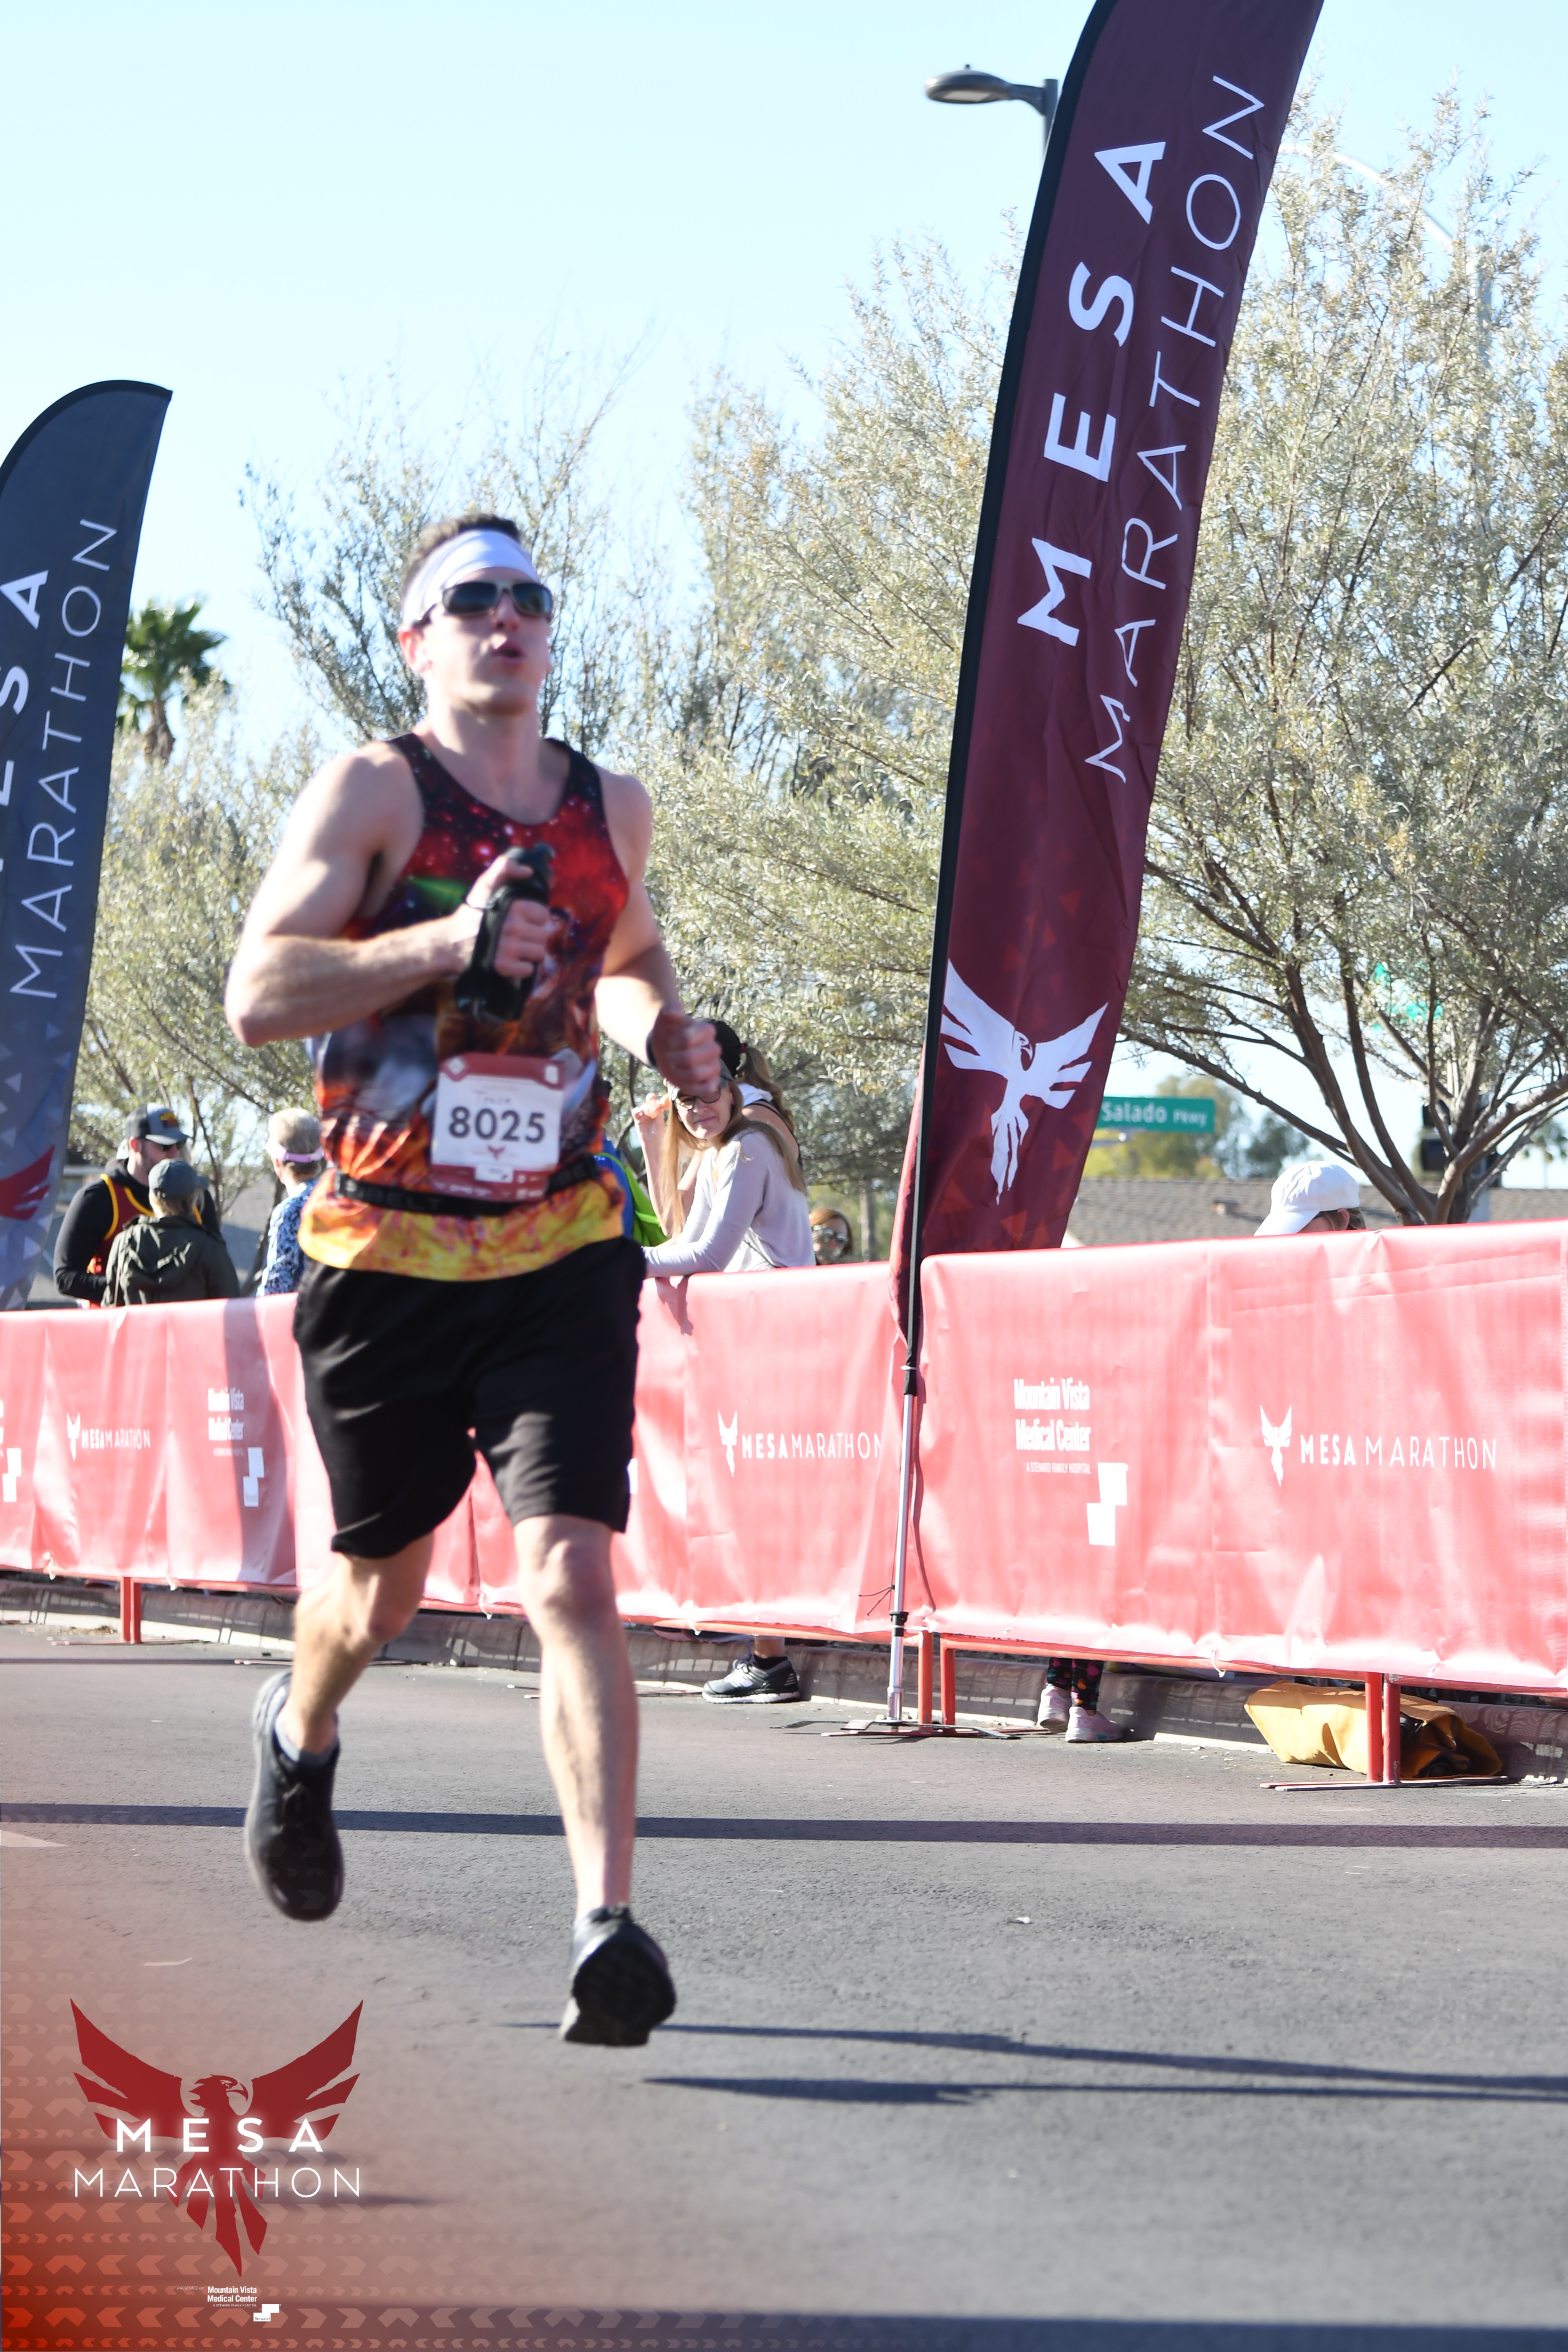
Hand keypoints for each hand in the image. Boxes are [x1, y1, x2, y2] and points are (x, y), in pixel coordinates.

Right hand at [444, 851, 555, 981]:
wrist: (452, 942)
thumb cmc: (472, 912)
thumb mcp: (485, 883)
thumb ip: (504, 868)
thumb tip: (529, 871)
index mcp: (514, 907)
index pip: (544, 915)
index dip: (536, 918)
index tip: (526, 920)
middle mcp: (513, 928)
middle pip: (544, 936)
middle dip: (535, 936)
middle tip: (521, 936)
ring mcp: (508, 948)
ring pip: (539, 953)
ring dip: (531, 952)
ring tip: (519, 948)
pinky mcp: (503, 966)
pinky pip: (528, 969)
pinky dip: (523, 968)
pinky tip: (514, 961)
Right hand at [632, 1096, 667, 1129]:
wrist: (652, 1141)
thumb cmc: (658, 1132)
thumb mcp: (660, 1121)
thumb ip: (659, 1112)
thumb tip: (658, 1102)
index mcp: (658, 1111)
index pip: (657, 1102)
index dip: (658, 1099)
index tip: (661, 1098)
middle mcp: (650, 1111)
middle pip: (649, 1102)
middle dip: (650, 1098)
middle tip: (651, 1097)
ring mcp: (643, 1114)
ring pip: (643, 1106)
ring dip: (645, 1107)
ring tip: (647, 1111)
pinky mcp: (637, 1118)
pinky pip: (635, 1112)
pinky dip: (637, 1110)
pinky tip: (640, 1112)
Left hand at [646, 1009, 719, 1095]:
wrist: (667, 1048)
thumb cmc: (668, 1032)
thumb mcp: (665, 1017)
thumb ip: (670, 1009)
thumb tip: (673, 1013)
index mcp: (706, 1030)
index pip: (687, 1039)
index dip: (674, 1043)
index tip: (671, 1041)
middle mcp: (714, 1048)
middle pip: (690, 1059)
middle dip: (674, 1059)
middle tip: (671, 1056)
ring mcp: (714, 1066)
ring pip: (695, 1075)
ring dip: (678, 1072)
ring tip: (676, 1067)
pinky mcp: (712, 1082)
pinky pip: (707, 1090)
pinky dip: (692, 1087)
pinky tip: (684, 1079)